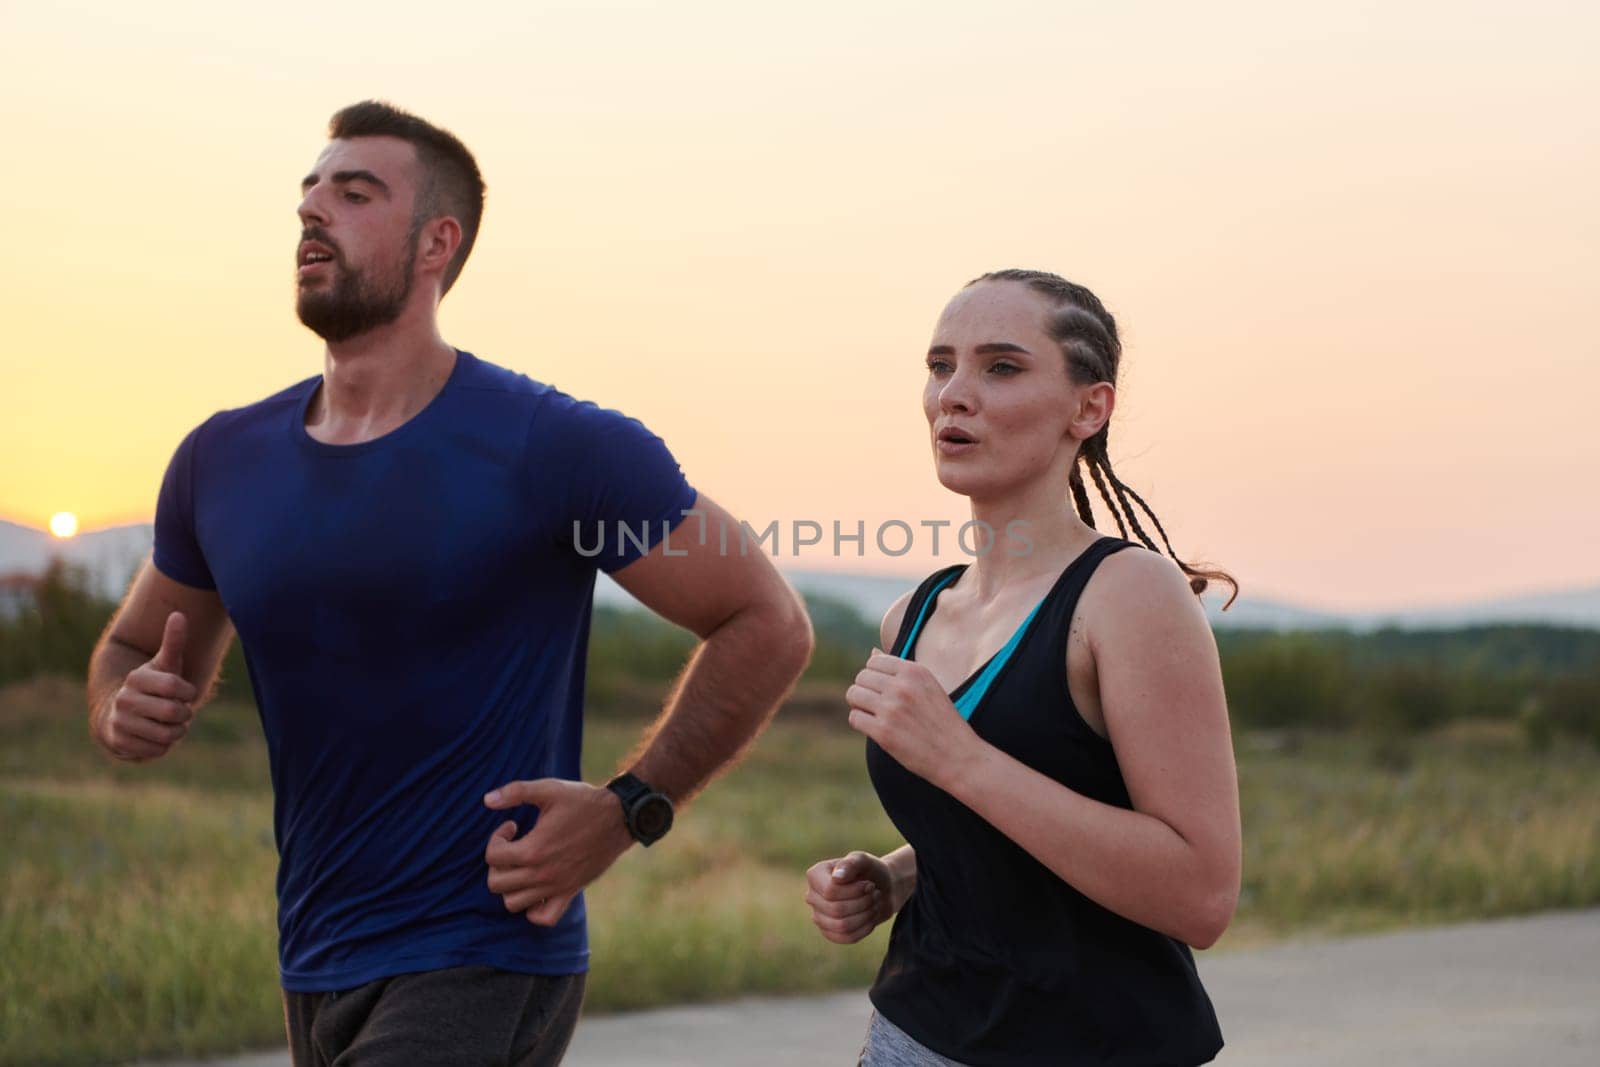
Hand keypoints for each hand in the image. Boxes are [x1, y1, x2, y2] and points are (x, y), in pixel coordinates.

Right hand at [97, 612, 196, 761]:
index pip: (175, 687)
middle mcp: (124, 699)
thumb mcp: (165, 665)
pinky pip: (157, 750)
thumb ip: (173, 642)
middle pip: (173, 712)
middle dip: (184, 714)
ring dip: (176, 731)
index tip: (186, 693)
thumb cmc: (153, 686)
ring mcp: (119, 721)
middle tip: (180, 711)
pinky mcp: (119, 742)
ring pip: (167, 735)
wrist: (121, 714)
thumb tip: (178, 614)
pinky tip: (157, 736)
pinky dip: (164, 746)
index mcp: (136, 678)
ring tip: (170, 724)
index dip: (188, 693)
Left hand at [483, 778, 634, 926]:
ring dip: (511, 885)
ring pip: (513, 903)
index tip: (512, 827)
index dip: (496, 838)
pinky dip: (533, 909)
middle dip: (498, 863)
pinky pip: (543, 918)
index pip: (492, 857)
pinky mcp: (570, 893)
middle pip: (496, 883)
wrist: (619, 817)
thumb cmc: (583, 801)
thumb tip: (486, 800)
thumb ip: (515, 791)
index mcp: (534, 849)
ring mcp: (556, 887)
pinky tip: (536, 887)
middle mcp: (542, 874)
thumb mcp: (549, 789)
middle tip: (513, 847)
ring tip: (522, 866)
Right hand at [805, 851, 894, 943]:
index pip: (830, 892)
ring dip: (865, 916)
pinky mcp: (830, 932)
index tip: (870, 884)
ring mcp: (819, 916)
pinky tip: (871, 917)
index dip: (855, 891)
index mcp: (815, 875)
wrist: (882, 888)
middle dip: (863, 903)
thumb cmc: (870, 871)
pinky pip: (846, 938)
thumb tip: (836, 877)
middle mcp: (812, 896)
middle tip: (875, 894)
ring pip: (842, 926)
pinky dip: (864, 929)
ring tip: (874, 904)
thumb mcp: (864, 860)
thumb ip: (851, 863)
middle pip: (836, 910)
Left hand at [846, 649, 983, 788]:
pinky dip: (860, 723)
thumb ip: (901, 671)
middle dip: (865, 690)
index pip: (874, 661)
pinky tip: (875, 729)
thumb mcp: (929, 687)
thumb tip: (872, 652)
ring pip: (853, 694)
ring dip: (859, 705)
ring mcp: (892, 709)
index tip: (883, 691)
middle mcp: (902, 686)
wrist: (959, 756)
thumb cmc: (943, 722)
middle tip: (878, 706)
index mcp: (915, 671)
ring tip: (874, 716)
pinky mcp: (883, 732)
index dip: (874, 676)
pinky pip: (854, 717)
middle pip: (861, 677)